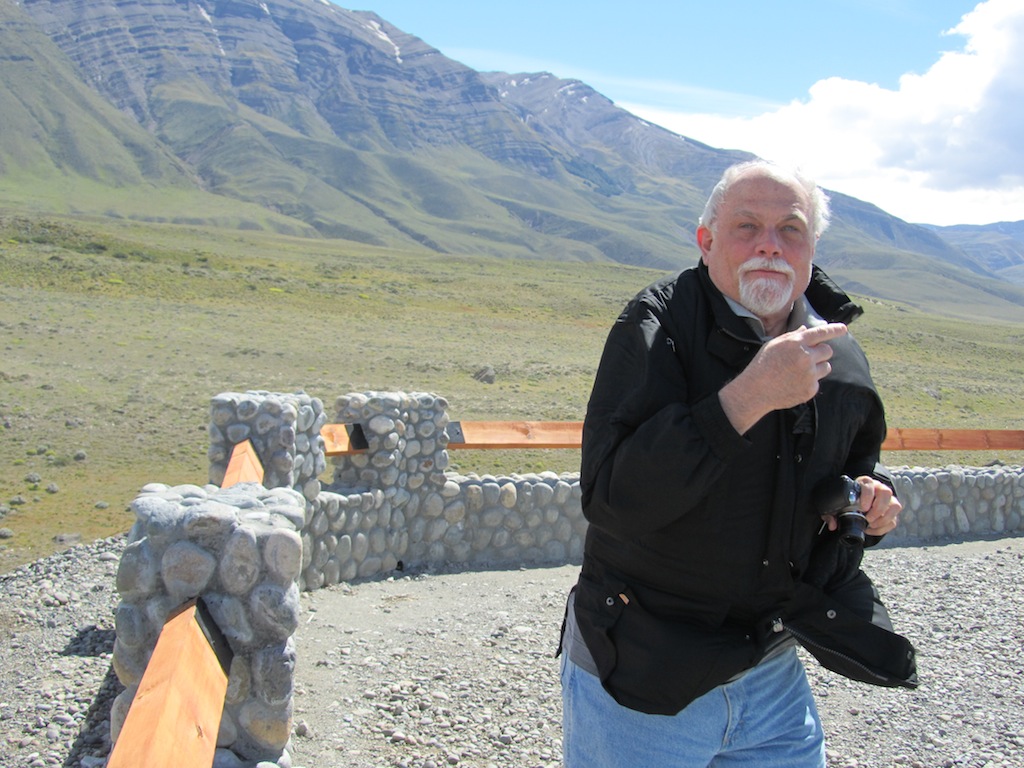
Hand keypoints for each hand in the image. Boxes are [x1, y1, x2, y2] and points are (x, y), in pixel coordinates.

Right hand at [719, 323, 847, 434]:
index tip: (844, 329)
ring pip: (826, 367)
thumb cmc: (762, 364)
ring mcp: (809, 374)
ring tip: (799, 372)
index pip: (821, 333)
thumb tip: (807, 330)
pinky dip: (809, 382)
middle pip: (827, 351)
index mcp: (796, 343)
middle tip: (807, 358)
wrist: (755, 390)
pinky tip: (794, 383)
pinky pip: (817, 382)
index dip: (835, 330)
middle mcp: (806, 357)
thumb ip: (792, 336)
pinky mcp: (810, 389)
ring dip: (817, 368)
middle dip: (820, 353)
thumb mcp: (774, 345)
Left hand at [823, 476, 900, 535]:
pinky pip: (894, 520)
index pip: (869, 484)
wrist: (856, 505)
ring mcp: (889, 499)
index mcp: (865, 483)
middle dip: (878, 508)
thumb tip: (832, 524)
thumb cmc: (847, 502)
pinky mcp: (892, 512)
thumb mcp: (836, 506)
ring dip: (884, 518)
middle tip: (868, 518)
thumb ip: (831, 514)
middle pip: (886, 492)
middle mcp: (879, 488)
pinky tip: (871, 530)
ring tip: (871, 524)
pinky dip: (884, 527)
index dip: (867, 496)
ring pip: (895, 505)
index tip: (862, 508)